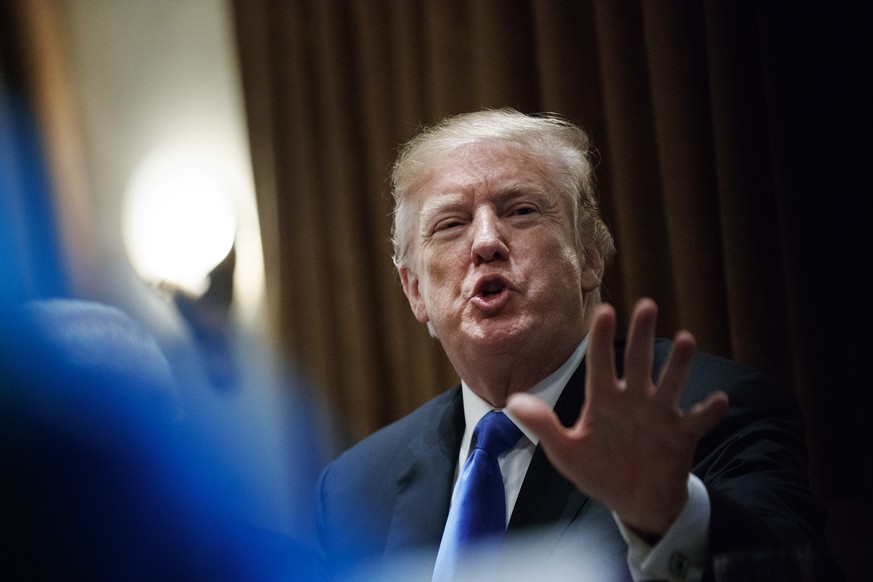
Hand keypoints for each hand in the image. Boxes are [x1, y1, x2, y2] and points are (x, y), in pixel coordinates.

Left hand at [506, 298, 727, 539]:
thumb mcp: (566, 452)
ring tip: (686, 339)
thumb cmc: (599, 471)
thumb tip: (512, 401)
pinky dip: (709, 411)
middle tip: (647, 305)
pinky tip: (719, 399)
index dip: (602, 339)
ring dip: (678, 364)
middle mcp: (634, 400)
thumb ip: (543, 426)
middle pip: (639, 362)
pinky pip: (698, 420)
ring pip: (670, 383)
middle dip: (642, 335)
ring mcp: (660, 415)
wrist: (634, 501)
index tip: (605, 312)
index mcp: (604, 400)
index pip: (601, 363)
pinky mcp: (683, 436)